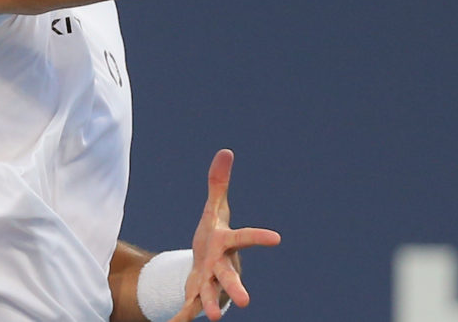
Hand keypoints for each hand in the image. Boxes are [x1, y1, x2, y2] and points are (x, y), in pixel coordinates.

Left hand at [168, 149, 281, 320]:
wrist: (207, 265)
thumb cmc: (214, 235)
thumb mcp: (213, 209)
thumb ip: (218, 183)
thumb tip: (225, 152)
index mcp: (226, 243)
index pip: (244, 238)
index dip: (259, 237)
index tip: (277, 239)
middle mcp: (221, 266)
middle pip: (229, 277)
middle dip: (235, 288)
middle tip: (245, 302)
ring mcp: (208, 283)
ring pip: (210, 296)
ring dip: (211, 305)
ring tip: (213, 318)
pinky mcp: (195, 296)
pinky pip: (187, 309)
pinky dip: (180, 318)